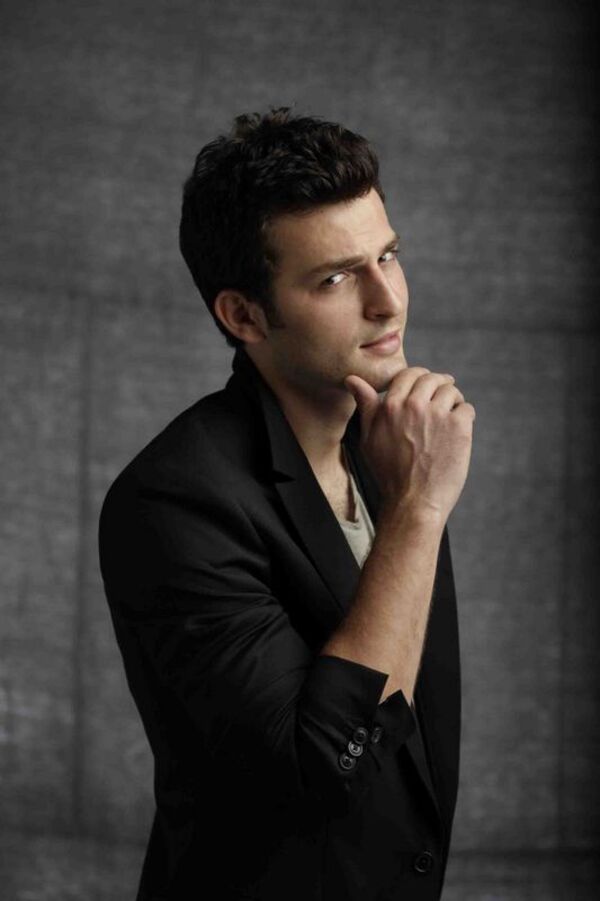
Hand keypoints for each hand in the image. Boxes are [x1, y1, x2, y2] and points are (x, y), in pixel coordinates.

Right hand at [345, 367, 474, 521]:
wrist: (412, 501)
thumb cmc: (388, 473)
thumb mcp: (368, 438)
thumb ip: (365, 405)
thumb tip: (352, 379)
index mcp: (390, 405)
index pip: (409, 374)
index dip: (419, 378)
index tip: (425, 386)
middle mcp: (414, 405)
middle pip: (432, 379)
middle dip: (438, 384)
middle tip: (443, 394)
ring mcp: (438, 414)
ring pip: (451, 391)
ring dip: (453, 400)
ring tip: (451, 414)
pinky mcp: (459, 426)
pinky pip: (466, 408)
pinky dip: (465, 416)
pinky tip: (458, 430)